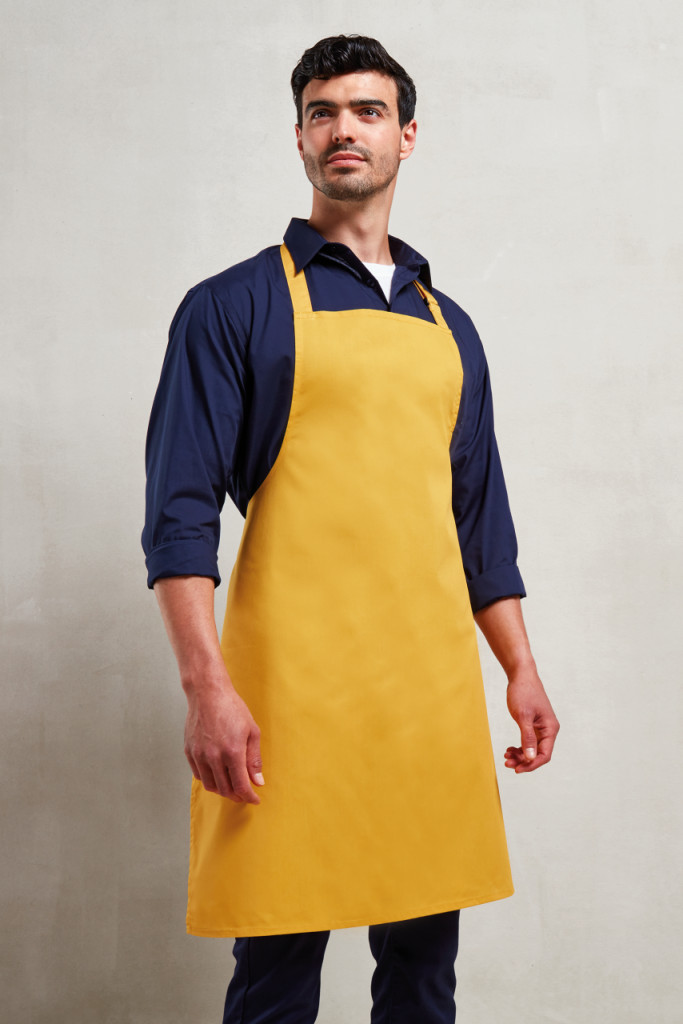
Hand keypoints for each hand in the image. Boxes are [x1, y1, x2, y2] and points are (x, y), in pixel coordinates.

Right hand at [184, 679, 263, 802]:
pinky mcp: (190, 752)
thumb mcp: (252, 731)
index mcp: (232, 752)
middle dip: (238, 796)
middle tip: (245, 794)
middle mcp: (214, 757)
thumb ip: (254, 759)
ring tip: (232, 786)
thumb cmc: (232, 708)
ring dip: (223, 790)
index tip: (255, 799)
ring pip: (211, 785)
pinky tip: (218, 775)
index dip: (249, 797)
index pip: (241, 786)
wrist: (208, 693)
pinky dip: (210, 780)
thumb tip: (258, 781)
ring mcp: (199, 755)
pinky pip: (199, 775)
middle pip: (225, 790)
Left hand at [505, 668, 558, 773]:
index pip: (545, 755)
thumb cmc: (523, 692)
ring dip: (520, 755)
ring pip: (533, 749)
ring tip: (506, 755)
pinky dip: (520, 746)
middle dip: (523, 760)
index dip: (531, 765)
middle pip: (538, 754)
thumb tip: (530, 758)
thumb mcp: (523, 716)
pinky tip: (509, 748)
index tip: (516, 769)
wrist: (521, 675)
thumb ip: (527, 738)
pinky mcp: (534, 724)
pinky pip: (529, 741)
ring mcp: (542, 727)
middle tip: (506, 762)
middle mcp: (549, 730)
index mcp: (550, 729)